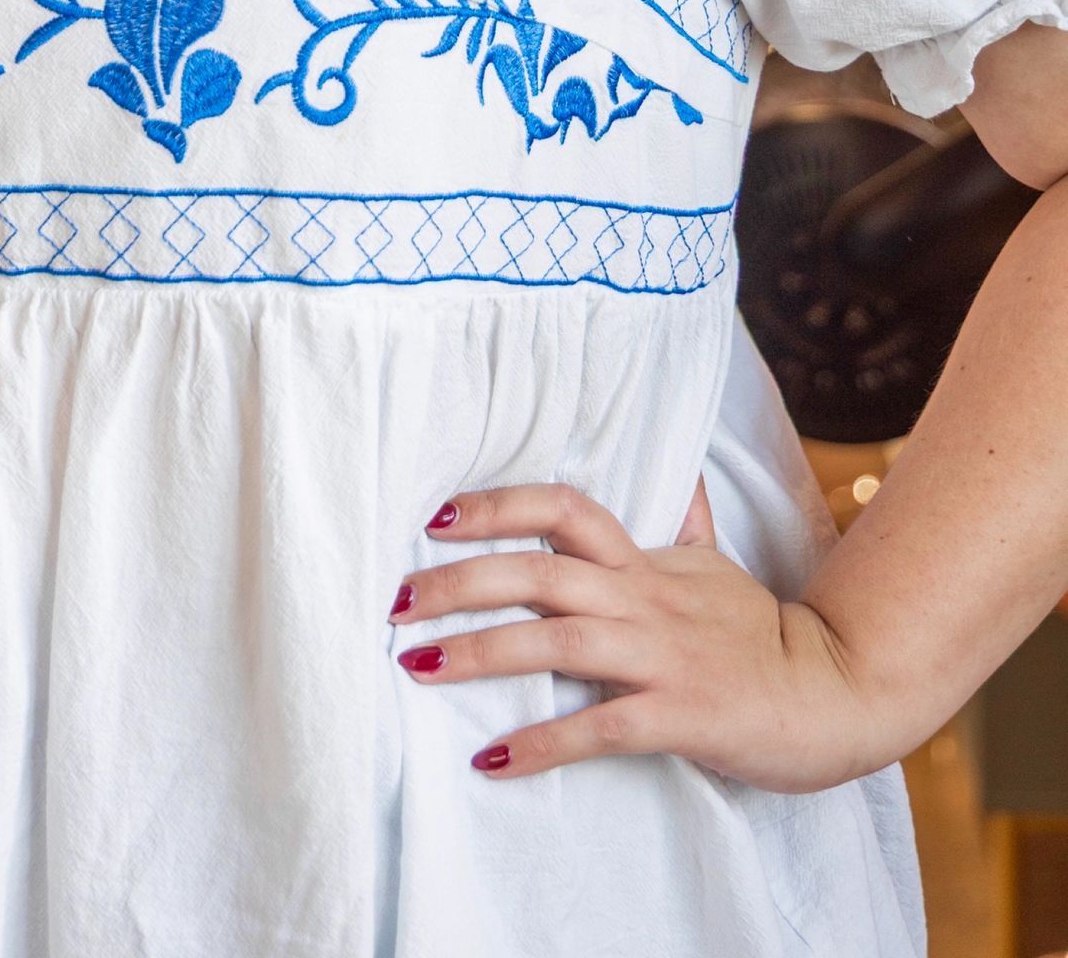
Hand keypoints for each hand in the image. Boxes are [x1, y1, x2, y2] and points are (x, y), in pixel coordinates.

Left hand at [388, 484, 888, 792]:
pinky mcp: (681, 716)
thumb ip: (682, 522)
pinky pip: (601, 726)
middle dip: (460, 581)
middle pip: (540, 572)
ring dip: (481, 653)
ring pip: (558, 641)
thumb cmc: (764, 633)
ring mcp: (662, 657)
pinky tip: (493, 759)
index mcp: (644, 563)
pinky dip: (545, 742)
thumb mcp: (716, 565)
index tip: (436, 515)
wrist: (838, 693)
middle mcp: (644, 600)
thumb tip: (676, 472)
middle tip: (393, 598)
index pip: (564, 509)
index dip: (499, 507)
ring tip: (416, 665)